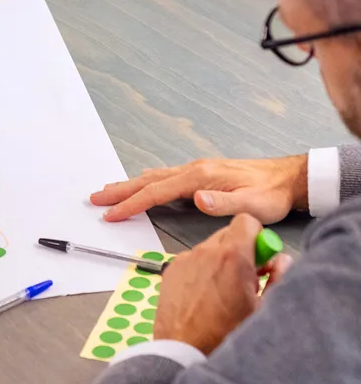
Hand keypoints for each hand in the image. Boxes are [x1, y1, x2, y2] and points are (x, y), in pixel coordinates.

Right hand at [92, 153, 307, 223]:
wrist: (288, 179)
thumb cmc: (271, 195)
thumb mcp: (252, 205)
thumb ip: (224, 205)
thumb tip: (195, 199)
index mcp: (200, 178)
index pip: (157, 192)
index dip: (132, 203)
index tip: (111, 213)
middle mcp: (194, 170)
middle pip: (148, 180)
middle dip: (120, 190)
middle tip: (95, 198)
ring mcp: (197, 170)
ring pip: (155, 177)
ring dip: (130, 185)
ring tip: (110, 190)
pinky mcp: (202, 175)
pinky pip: (165, 177)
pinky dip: (147, 182)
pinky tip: (144, 184)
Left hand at [153, 213, 292, 353]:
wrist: (183, 352)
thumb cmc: (224, 336)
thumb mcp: (262, 310)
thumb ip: (278, 279)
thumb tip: (282, 260)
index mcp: (232, 257)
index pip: (247, 221)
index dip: (257, 235)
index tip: (260, 256)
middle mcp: (206, 252)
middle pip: (228, 233)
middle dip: (240, 249)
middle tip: (246, 276)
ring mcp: (185, 259)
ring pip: (209, 247)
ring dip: (219, 260)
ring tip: (224, 291)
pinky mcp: (171, 270)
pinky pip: (192, 260)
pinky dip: (201, 270)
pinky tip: (205, 295)